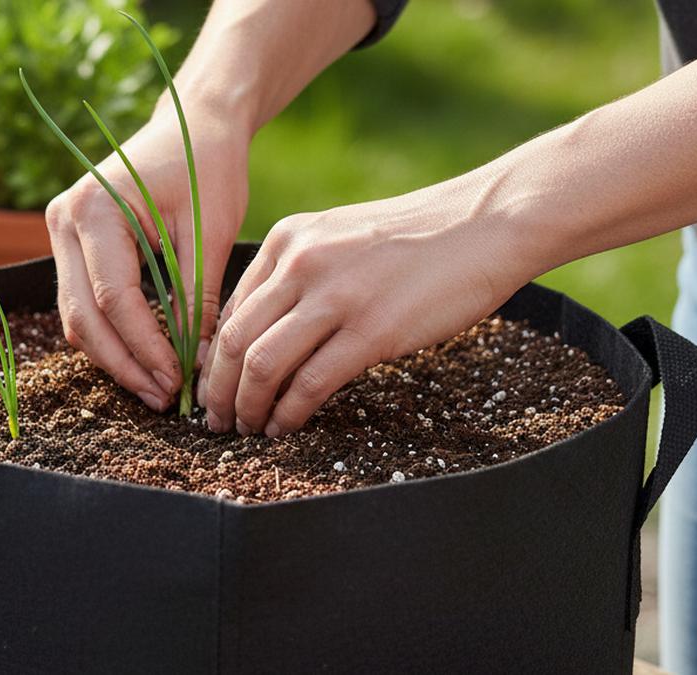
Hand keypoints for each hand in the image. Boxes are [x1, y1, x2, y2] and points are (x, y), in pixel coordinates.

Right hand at [46, 104, 249, 410]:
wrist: (193, 124)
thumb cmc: (207, 167)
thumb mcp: (210, 232)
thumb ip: (198, 297)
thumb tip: (198, 364)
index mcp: (95, 207)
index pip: (113, 298)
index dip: (144, 347)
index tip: (177, 381)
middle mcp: (64, 219)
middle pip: (81, 316)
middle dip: (123, 363)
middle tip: (162, 398)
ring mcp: (61, 232)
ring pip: (76, 316)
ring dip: (114, 356)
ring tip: (156, 386)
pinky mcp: (73, 244)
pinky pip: (84, 302)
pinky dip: (112, 334)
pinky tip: (146, 358)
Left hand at [197, 186, 530, 436]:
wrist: (484, 223)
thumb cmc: (415, 239)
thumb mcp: (339, 238)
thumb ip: (297, 276)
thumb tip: (261, 332)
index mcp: (287, 240)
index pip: (229, 310)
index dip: (213, 359)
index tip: (213, 388)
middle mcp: (300, 263)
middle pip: (232, 341)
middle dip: (217, 391)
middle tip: (216, 421)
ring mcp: (335, 296)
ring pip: (261, 365)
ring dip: (247, 407)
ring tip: (248, 430)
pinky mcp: (371, 330)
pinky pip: (309, 384)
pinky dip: (289, 414)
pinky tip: (286, 428)